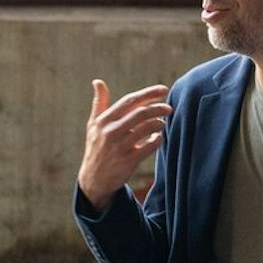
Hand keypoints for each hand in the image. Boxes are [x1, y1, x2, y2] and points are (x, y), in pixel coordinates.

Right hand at [78, 79, 171, 212]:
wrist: (94, 180)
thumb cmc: (96, 147)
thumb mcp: (93, 125)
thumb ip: (99, 103)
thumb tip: (97, 82)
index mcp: (103, 121)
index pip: (129, 101)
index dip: (148, 93)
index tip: (164, 90)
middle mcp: (110, 132)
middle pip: (141, 113)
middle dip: (158, 108)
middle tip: (169, 108)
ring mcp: (119, 147)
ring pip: (147, 128)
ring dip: (159, 123)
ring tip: (162, 123)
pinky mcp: (128, 161)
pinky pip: (150, 145)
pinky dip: (158, 139)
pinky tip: (158, 137)